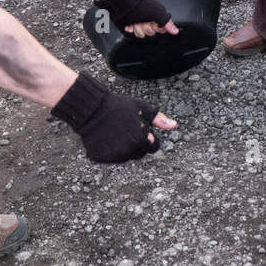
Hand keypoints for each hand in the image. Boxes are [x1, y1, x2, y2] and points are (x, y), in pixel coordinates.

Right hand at [51, 73, 176, 162]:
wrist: (91, 109)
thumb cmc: (118, 107)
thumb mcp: (141, 109)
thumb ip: (159, 119)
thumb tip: (174, 125)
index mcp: (140, 140)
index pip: (153, 147)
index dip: (148, 137)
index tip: (139, 127)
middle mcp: (127, 152)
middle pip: (139, 153)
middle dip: (137, 143)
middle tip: (126, 129)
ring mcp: (113, 156)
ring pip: (125, 157)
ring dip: (124, 148)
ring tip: (116, 132)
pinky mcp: (100, 158)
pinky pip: (110, 158)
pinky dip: (109, 151)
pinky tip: (106, 138)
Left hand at [94, 0, 180, 36]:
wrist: (122, 5)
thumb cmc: (139, 6)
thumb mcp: (157, 14)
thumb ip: (167, 23)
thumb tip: (176, 31)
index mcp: (157, 15)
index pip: (161, 29)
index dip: (157, 28)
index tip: (153, 22)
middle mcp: (149, 19)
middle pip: (151, 33)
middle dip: (146, 27)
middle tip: (143, 20)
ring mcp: (140, 22)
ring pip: (142, 34)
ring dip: (138, 28)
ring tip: (135, 21)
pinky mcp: (131, 25)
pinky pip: (133, 34)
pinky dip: (131, 29)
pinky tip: (130, 23)